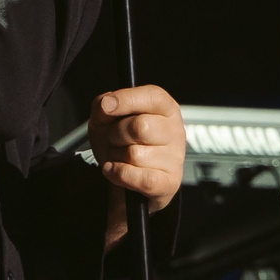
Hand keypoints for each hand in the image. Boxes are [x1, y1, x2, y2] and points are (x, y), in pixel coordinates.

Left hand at [89, 85, 186, 245]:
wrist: (123, 174)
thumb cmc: (120, 141)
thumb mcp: (106, 117)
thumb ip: (104, 104)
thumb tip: (106, 104)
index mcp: (166, 109)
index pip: (153, 97)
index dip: (127, 100)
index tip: (106, 106)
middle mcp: (175, 131)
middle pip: (139, 127)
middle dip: (115, 134)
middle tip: (115, 139)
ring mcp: (175, 158)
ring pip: (134, 154)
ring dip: (116, 156)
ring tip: (120, 156)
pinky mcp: (169, 182)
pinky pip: (136, 177)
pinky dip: (118, 174)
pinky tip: (117, 170)